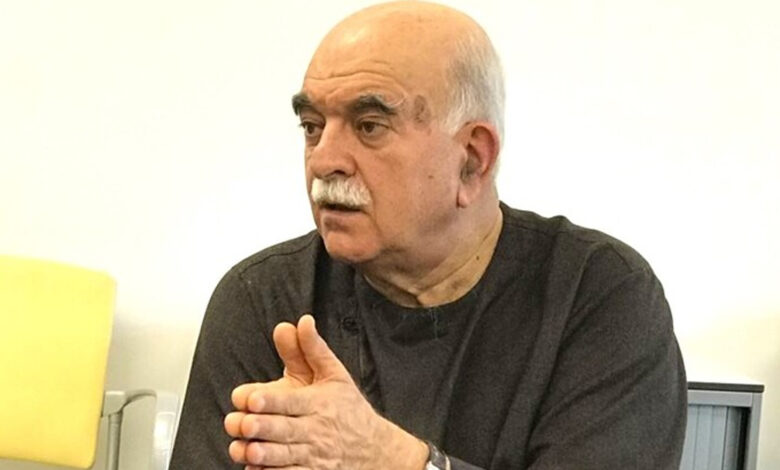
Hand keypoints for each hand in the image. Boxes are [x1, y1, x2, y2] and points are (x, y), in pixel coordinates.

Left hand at [224, 314, 428, 469]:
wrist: (376, 450)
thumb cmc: (349, 409)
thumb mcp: (335, 375)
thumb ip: (312, 349)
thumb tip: (300, 321)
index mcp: (319, 402)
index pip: (292, 401)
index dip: (270, 400)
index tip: (250, 398)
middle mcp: (315, 430)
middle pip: (285, 429)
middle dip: (263, 426)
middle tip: (242, 422)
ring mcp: (313, 457)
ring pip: (284, 456)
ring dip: (263, 454)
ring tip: (244, 449)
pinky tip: (253, 469)